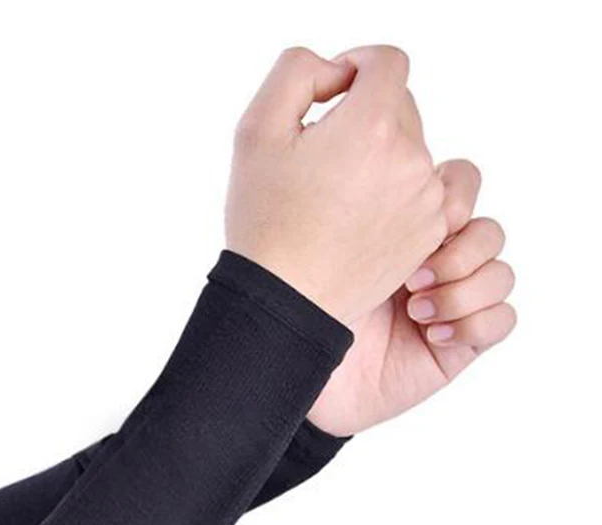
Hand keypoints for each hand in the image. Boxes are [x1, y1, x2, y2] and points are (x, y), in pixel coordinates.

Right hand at [225, 44, 446, 326]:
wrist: (285, 302)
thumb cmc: (265, 224)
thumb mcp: (256, 130)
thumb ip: (297, 71)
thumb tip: (335, 71)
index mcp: (372, 125)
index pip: (388, 63)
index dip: (358, 67)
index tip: (333, 93)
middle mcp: (411, 158)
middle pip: (402, 108)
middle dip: (364, 119)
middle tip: (320, 159)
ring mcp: (425, 200)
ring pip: (410, 152)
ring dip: (378, 160)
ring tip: (335, 196)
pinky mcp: (428, 233)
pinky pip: (420, 194)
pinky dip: (393, 197)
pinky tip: (354, 220)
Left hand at [307, 159, 516, 435]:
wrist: (293, 367)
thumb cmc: (297, 303)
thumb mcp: (317, 234)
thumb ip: (350, 190)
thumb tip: (387, 147)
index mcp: (404, 226)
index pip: (459, 183)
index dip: (453, 193)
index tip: (414, 214)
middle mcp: (432, 261)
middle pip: (488, 229)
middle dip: (459, 247)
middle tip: (412, 274)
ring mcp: (449, 302)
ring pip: (501, 272)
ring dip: (464, 287)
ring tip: (415, 307)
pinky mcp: (459, 344)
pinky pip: (503, 320)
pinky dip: (474, 322)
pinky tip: (430, 333)